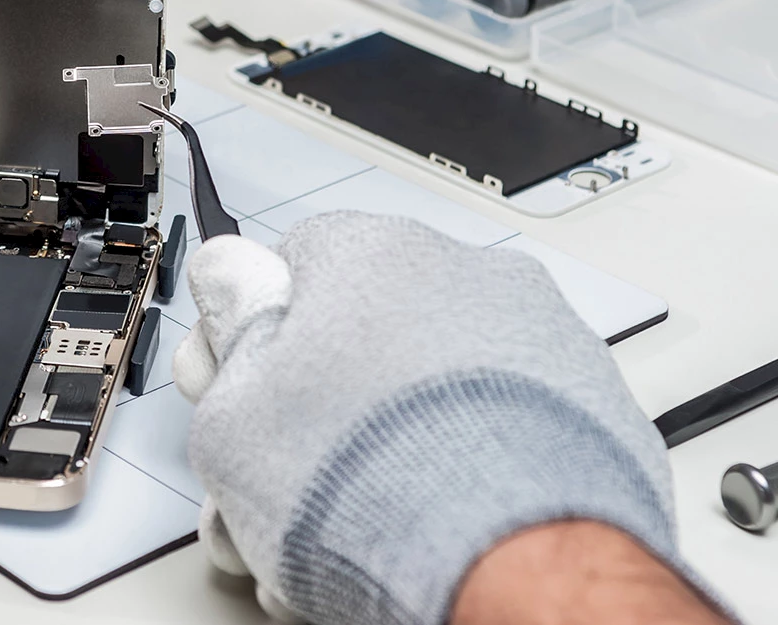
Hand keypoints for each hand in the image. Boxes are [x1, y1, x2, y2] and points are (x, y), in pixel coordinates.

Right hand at [173, 212, 683, 624]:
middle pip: (353, 335)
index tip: (240, 401)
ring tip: (353, 525)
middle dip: (314, 408)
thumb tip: (230, 284)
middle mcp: (458, 275)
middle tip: (288, 480)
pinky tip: (425, 529)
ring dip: (381, 445)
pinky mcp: (590, 408)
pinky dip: (461, 469)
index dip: (247, 347)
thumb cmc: (376, 491)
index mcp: (366, 250)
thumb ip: (228, 332)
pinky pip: (496, 427)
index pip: (279, 272)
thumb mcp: (232, 414)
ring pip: (423, 387)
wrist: (515, 568)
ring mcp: (536, 338)